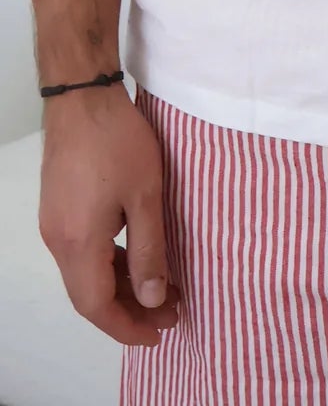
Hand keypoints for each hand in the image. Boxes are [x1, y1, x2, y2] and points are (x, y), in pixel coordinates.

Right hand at [39, 85, 180, 348]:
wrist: (81, 96)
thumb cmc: (117, 141)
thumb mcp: (146, 195)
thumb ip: (149, 249)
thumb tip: (152, 298)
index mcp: (78, 243)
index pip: (97, 306)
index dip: (127, 326)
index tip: (158, 335)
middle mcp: (58, 242)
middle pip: (89, 295)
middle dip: (128, 310)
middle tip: (170, 312)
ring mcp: (55, 225)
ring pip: (85, 275)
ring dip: (120, 287)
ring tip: (162, 289)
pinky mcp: (59, 209)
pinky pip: (82, 253)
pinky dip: (109, 264)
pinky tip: (136, 258)